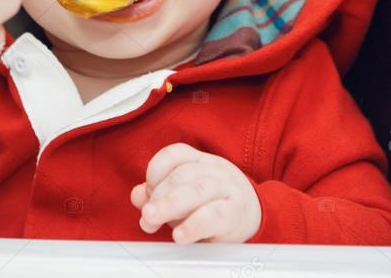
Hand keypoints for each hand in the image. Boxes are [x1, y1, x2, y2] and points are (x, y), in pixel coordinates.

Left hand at [130, 143, 260, 243]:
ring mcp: (228, 190)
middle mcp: (215, 170)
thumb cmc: (213, 204)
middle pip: (183, 175)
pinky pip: (215, 215)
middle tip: (147, 215)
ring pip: (197, 191)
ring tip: (152, 219)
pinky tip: (180, 235)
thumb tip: (136, 195)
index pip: (176, 154)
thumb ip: (160, 193)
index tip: (147, 190)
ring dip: (170, 206)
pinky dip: (194, 225)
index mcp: (201, 161)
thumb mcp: (186, 196)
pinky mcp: (236, 214)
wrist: (253, 216)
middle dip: (159, 195)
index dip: (156, 169)